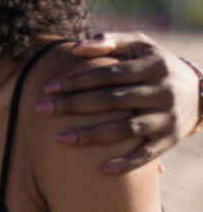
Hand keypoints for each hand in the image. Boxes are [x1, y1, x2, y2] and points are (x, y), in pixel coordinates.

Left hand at [34, 32, 198, 172]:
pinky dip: (127, 163)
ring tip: (60, 139)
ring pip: (126, 130)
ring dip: (92, 135)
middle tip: (40, 110)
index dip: (77, 81)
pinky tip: (102, 169)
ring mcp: (168, 118)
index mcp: (152, 67)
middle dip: (74, 105)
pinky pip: (148, 155)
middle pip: (112, 101)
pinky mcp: (172, 139)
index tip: (47, 88)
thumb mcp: (140, 45)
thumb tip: (76, 48)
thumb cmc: (156, 63)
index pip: (107, 75)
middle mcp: (162, 92)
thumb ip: (109, 41)